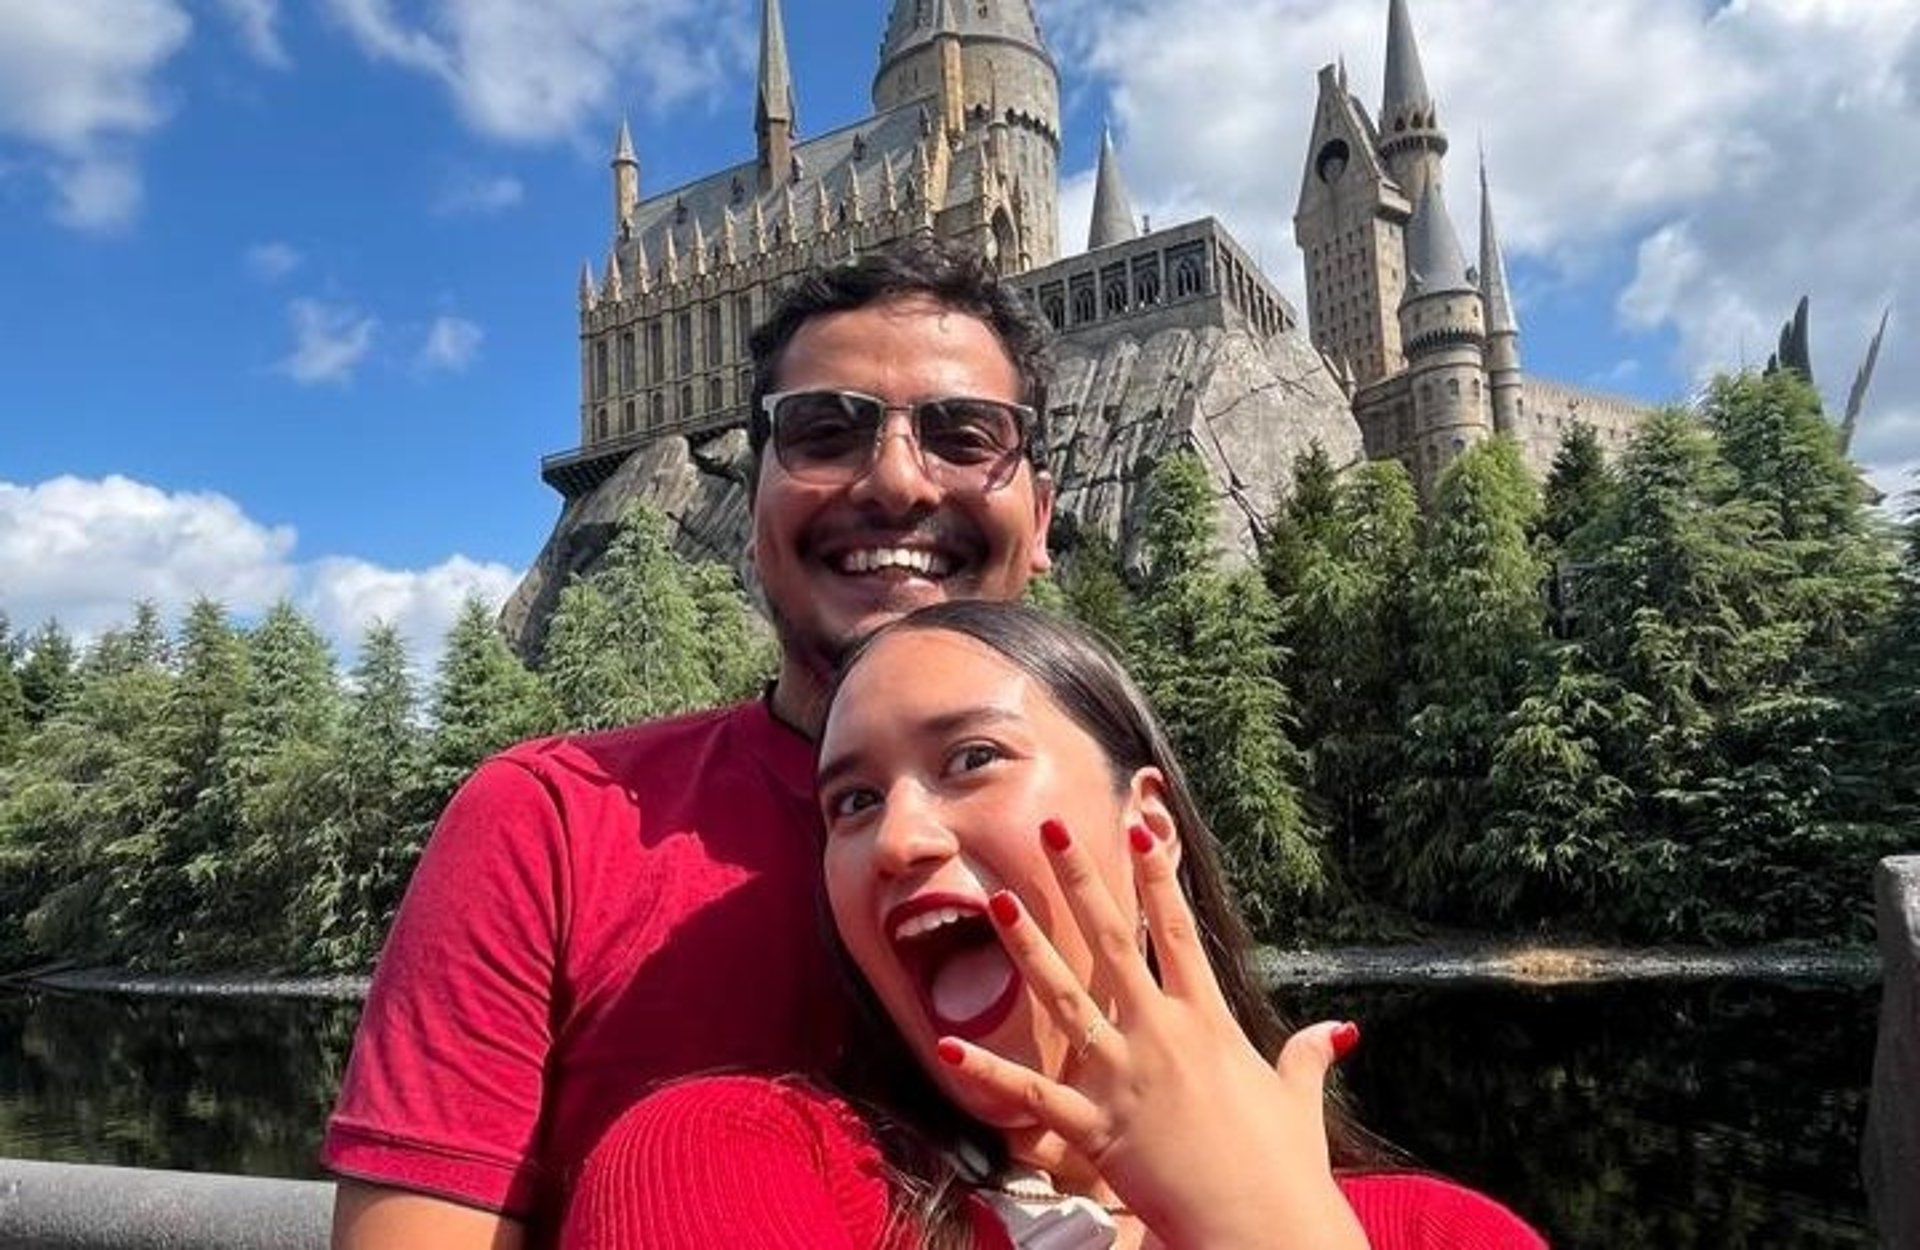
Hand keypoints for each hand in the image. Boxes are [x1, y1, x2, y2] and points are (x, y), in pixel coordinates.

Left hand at [935, 818, 1368, 1249]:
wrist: (1264, 1229)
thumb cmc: (1285, 1167)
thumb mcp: (1298, 1098)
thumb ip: (1308, 1056)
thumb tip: (1339, 1030)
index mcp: (1209, 1022)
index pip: (1179, 933)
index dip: (1157, 879)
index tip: (1138, 829)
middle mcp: (1163, 1037)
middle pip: (1116, 943)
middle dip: (1081, 884)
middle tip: (1051, 831)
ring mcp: (1126, 1079)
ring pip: (1068, 1001)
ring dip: (1030, 951)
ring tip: (1001, 902)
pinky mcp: (1098, 1129)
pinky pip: (1033, 1096)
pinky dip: (990, 1074)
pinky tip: (948, 1048)